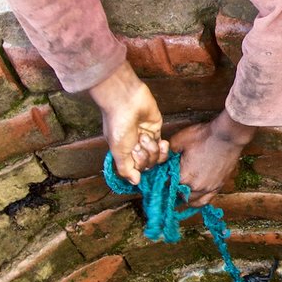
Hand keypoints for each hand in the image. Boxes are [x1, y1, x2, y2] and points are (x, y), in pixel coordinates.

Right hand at [88, 60, 167, 184]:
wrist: (126, 100)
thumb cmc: (118, 124)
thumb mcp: (118, 151)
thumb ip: (126, 169)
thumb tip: (135, 182)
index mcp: (122, 152)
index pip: (136, 169)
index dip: (138, 164)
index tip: (134, 152)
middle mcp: (133, 147)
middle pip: (148, 164)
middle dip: (145, 155)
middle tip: (138, 141)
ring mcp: (146, 138)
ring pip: (156, 156)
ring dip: (152, 149)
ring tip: (144, 136)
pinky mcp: (156, 130)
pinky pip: (163, 147)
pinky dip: (163, 147)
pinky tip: (160, 141)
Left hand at [168, 110, 256, 206]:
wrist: (227, 136)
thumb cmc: (204, 136)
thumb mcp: (179, 139)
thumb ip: (168, 152)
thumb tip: (162, 158)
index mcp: (183, 176)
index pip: (166, 184)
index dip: (163, 179)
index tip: (163, 174)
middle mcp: (194, 186)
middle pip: (177, 194)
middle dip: (172, 188)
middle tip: (171, 181)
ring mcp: (208, 188)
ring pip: (191, 200)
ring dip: (184, 196)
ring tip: (181, 190)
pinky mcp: (218, 187)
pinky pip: (205, 201)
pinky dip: (197, 201)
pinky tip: (194, 197)